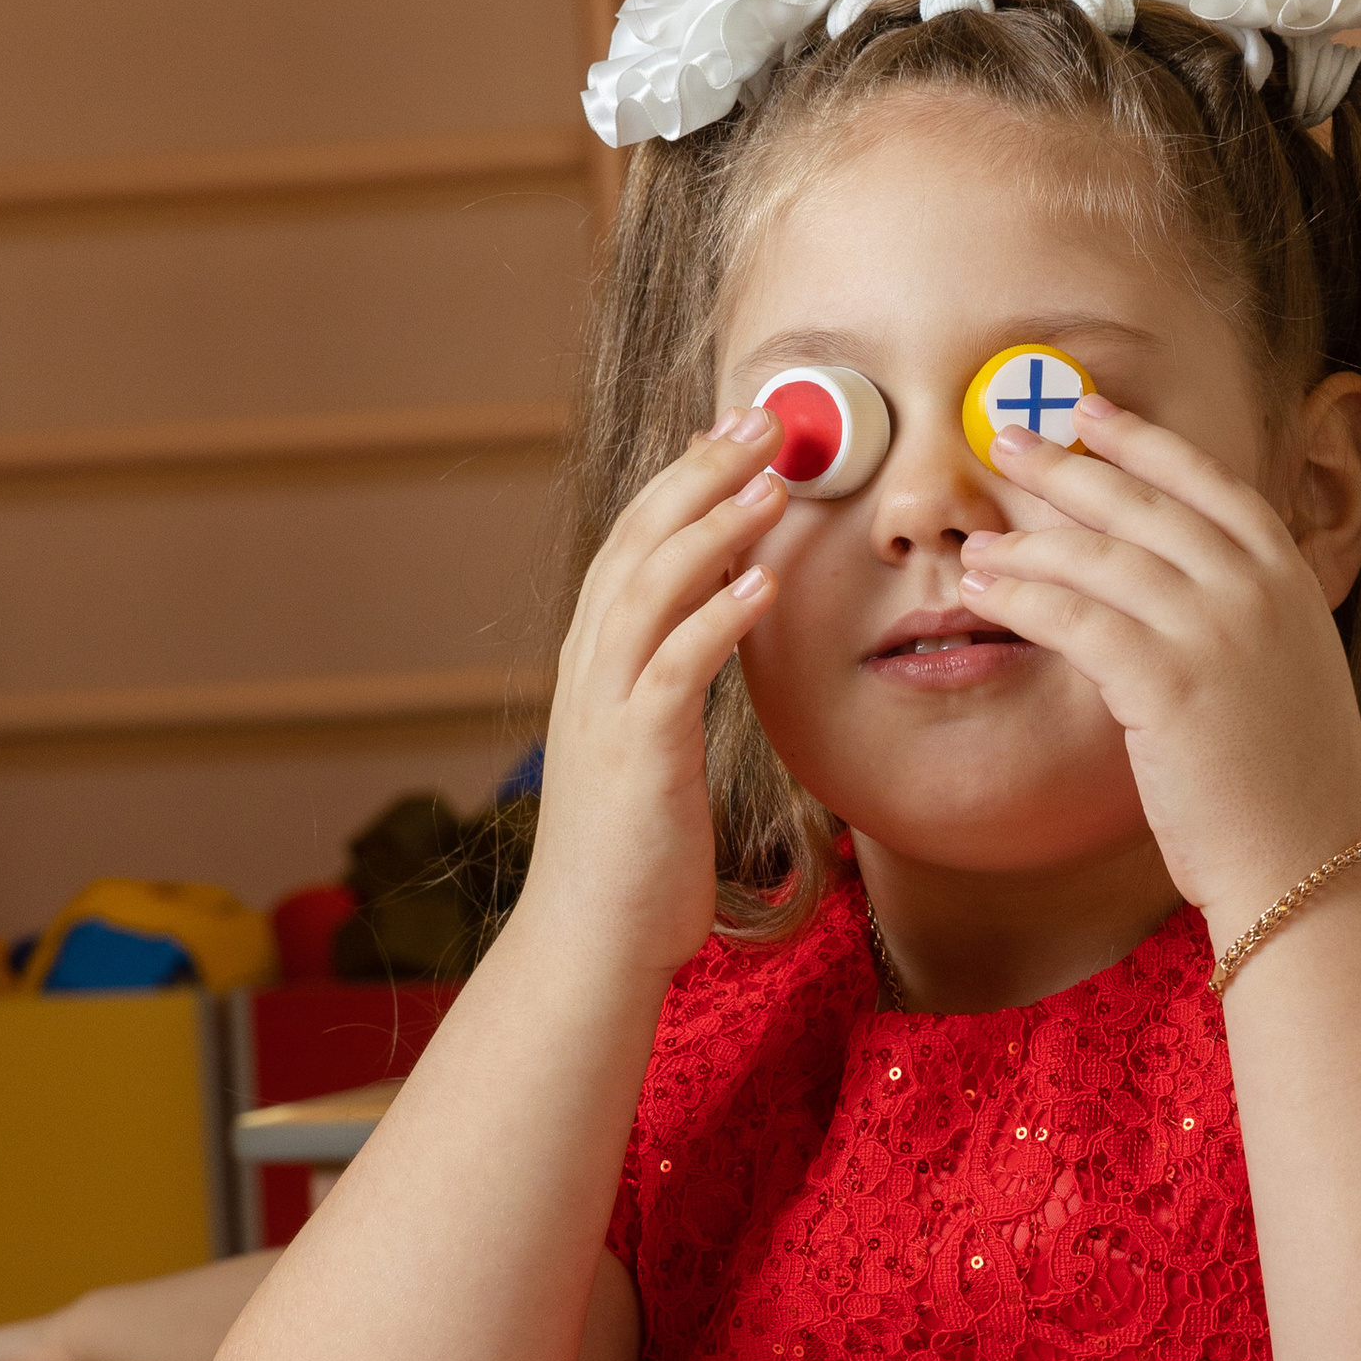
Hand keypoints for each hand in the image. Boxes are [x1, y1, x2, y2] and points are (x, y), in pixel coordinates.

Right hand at [514, 408, 787, 972]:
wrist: (592, 940)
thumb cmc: (637, 851)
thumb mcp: (654, 744)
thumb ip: (678, 674)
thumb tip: (725, 614)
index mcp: (595, 662)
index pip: (633, 543)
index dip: (682, 479)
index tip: (734, 430)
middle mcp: (590, 669)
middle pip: (638, 543)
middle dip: (700, 474)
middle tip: (762, 420)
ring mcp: (606, 708)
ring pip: (650, 590)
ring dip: (713, 528)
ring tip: (770, 482)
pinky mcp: (636, 753)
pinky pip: (677, 667)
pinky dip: (717, 617)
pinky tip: (763, 583)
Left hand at [956, 396, 1360, 930]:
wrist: (1313, 869)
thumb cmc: (1290, 789)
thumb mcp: (1288, 675)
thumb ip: (1244, 619)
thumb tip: (1172, 586)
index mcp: (1290, 581)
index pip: (1208, 482)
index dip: (1144, 441)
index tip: (1093, 412)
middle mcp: (1257, 590)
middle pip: (1142, 503)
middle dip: (1066, 466)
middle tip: (1008, 440)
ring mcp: (1215, 631)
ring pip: (1099, 557)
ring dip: (1028, 542)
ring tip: (978, 539)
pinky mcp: (1166, 682)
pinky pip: (1074, 618)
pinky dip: (1022, 598)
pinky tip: (985, 590)